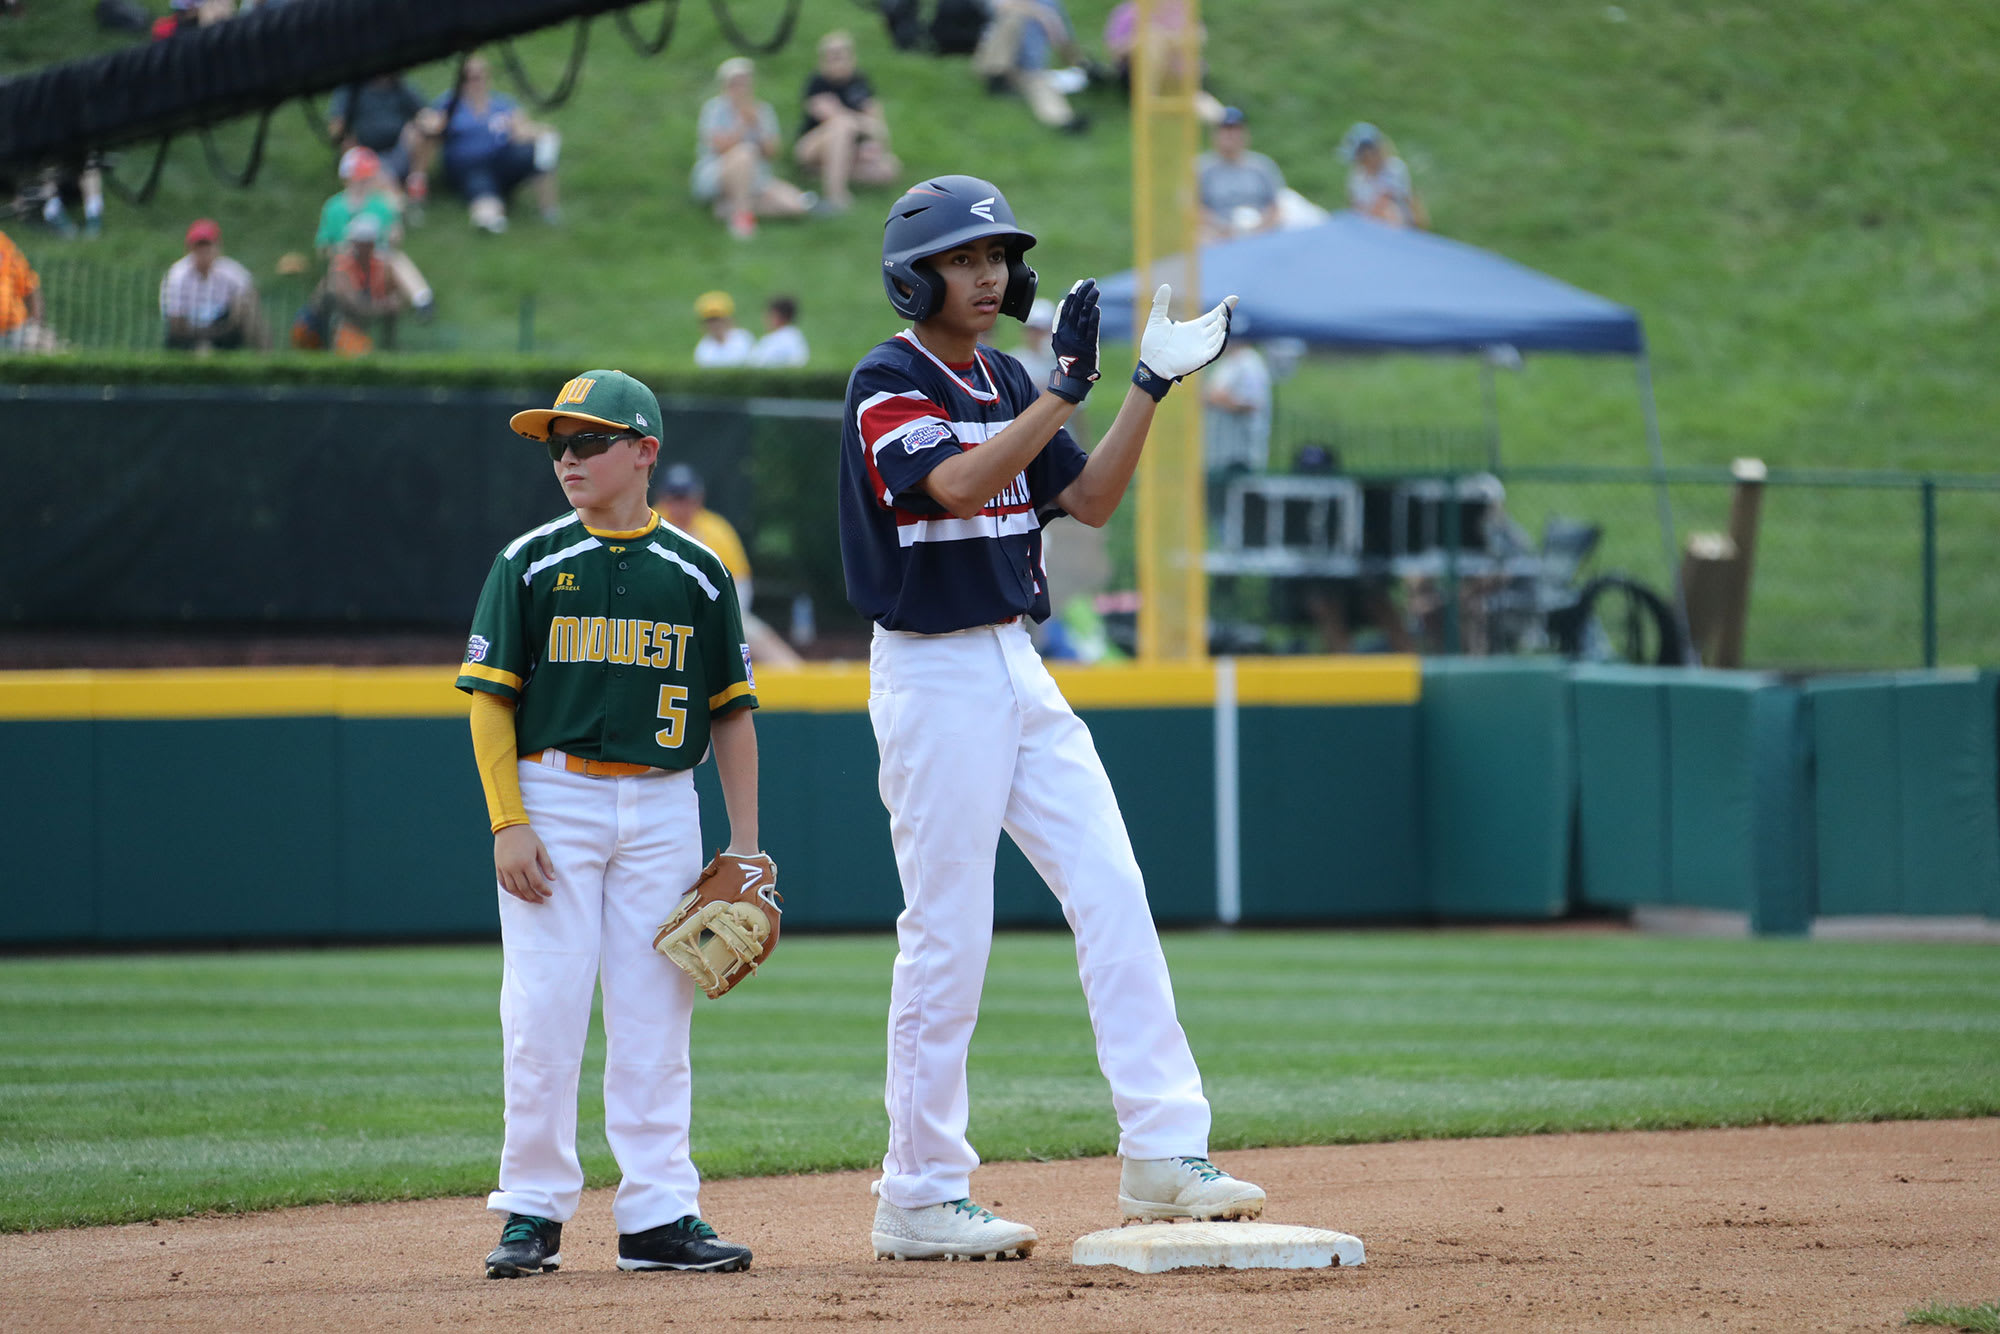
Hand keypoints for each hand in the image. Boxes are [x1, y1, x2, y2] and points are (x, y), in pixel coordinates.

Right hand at [495, 824, 554, 902]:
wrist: (509, 827)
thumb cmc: (527, 836)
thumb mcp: (540, 848)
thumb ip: (547, 864)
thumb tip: (552, 879)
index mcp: (526, 862)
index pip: (536, 883)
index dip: (544, 890)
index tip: (549, 893)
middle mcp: (514, 868)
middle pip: (524, 889)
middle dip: (534, 897)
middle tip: (541, 900)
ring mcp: (505, 868)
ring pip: (513, 889)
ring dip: (523, 897)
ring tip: (531, 899)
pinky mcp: (498, 868)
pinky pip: (503, 884)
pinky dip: (511, 891)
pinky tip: (518, 893)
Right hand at [1046, 278, 1101, 403]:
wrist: (1072, 377)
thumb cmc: (1067, 357)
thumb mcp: (1059, 339)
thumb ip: (1059, 321)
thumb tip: (1063, 302)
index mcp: (1061, 330)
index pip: (1068, 307)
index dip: (1074, 294)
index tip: (1080, 283)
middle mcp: (1069, 333)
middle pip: (1076, 309)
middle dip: (1083, 293)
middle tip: (1090, 282)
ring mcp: (1078, 340)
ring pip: (1083, 317)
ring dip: (1089, 302)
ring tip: (1095, 290)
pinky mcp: (1089, 347)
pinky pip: (1091, 331)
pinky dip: (1093, 319)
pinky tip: (1096, 308)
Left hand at [1132, 284, 1237, 400]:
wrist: (1149, 363)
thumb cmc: (1153, 344)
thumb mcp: (1157, 319)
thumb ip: (1161, 303)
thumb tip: (1165, 285)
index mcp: (1194, 327)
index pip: (1213, 315)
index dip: (1224, 307)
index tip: (1234, 298)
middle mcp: (1201, 337)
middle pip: (1220, 324)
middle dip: (1225, 316)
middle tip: (1226, 309)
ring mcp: (1202, 348)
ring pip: (1219, 336)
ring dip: (1223, 328)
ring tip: (1223, 318)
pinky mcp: (1200, 358)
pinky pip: (1215, 350)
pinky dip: (1220, 342)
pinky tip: (1222, 334)